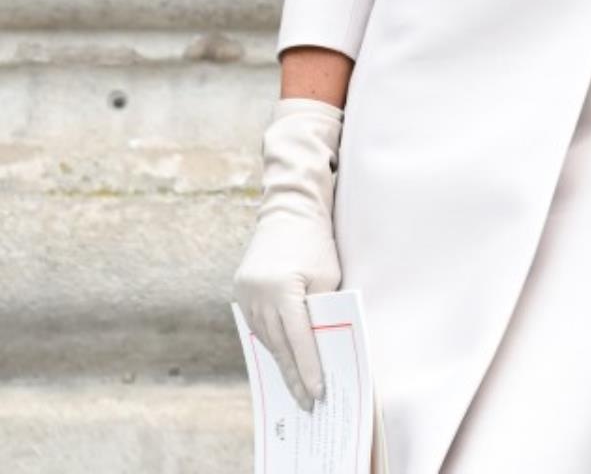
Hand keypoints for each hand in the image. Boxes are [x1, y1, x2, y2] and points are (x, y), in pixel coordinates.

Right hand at [233, 99, 343, 410]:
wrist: (289, 208)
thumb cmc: (316, 240)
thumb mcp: (328, 276)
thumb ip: (322, 310)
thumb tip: (323, 346)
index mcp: (281, 288)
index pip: (298, 338)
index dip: (308, 368)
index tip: (318, 392)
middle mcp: (256, 294)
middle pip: (278, 344)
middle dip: (294, 375)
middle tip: (308, 403)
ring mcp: (244, 294)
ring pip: (265, 338)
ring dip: (282, 362)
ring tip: (298, 388)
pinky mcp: (241, 291)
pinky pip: (257, 326)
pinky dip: (272, 343)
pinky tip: (283, 359)